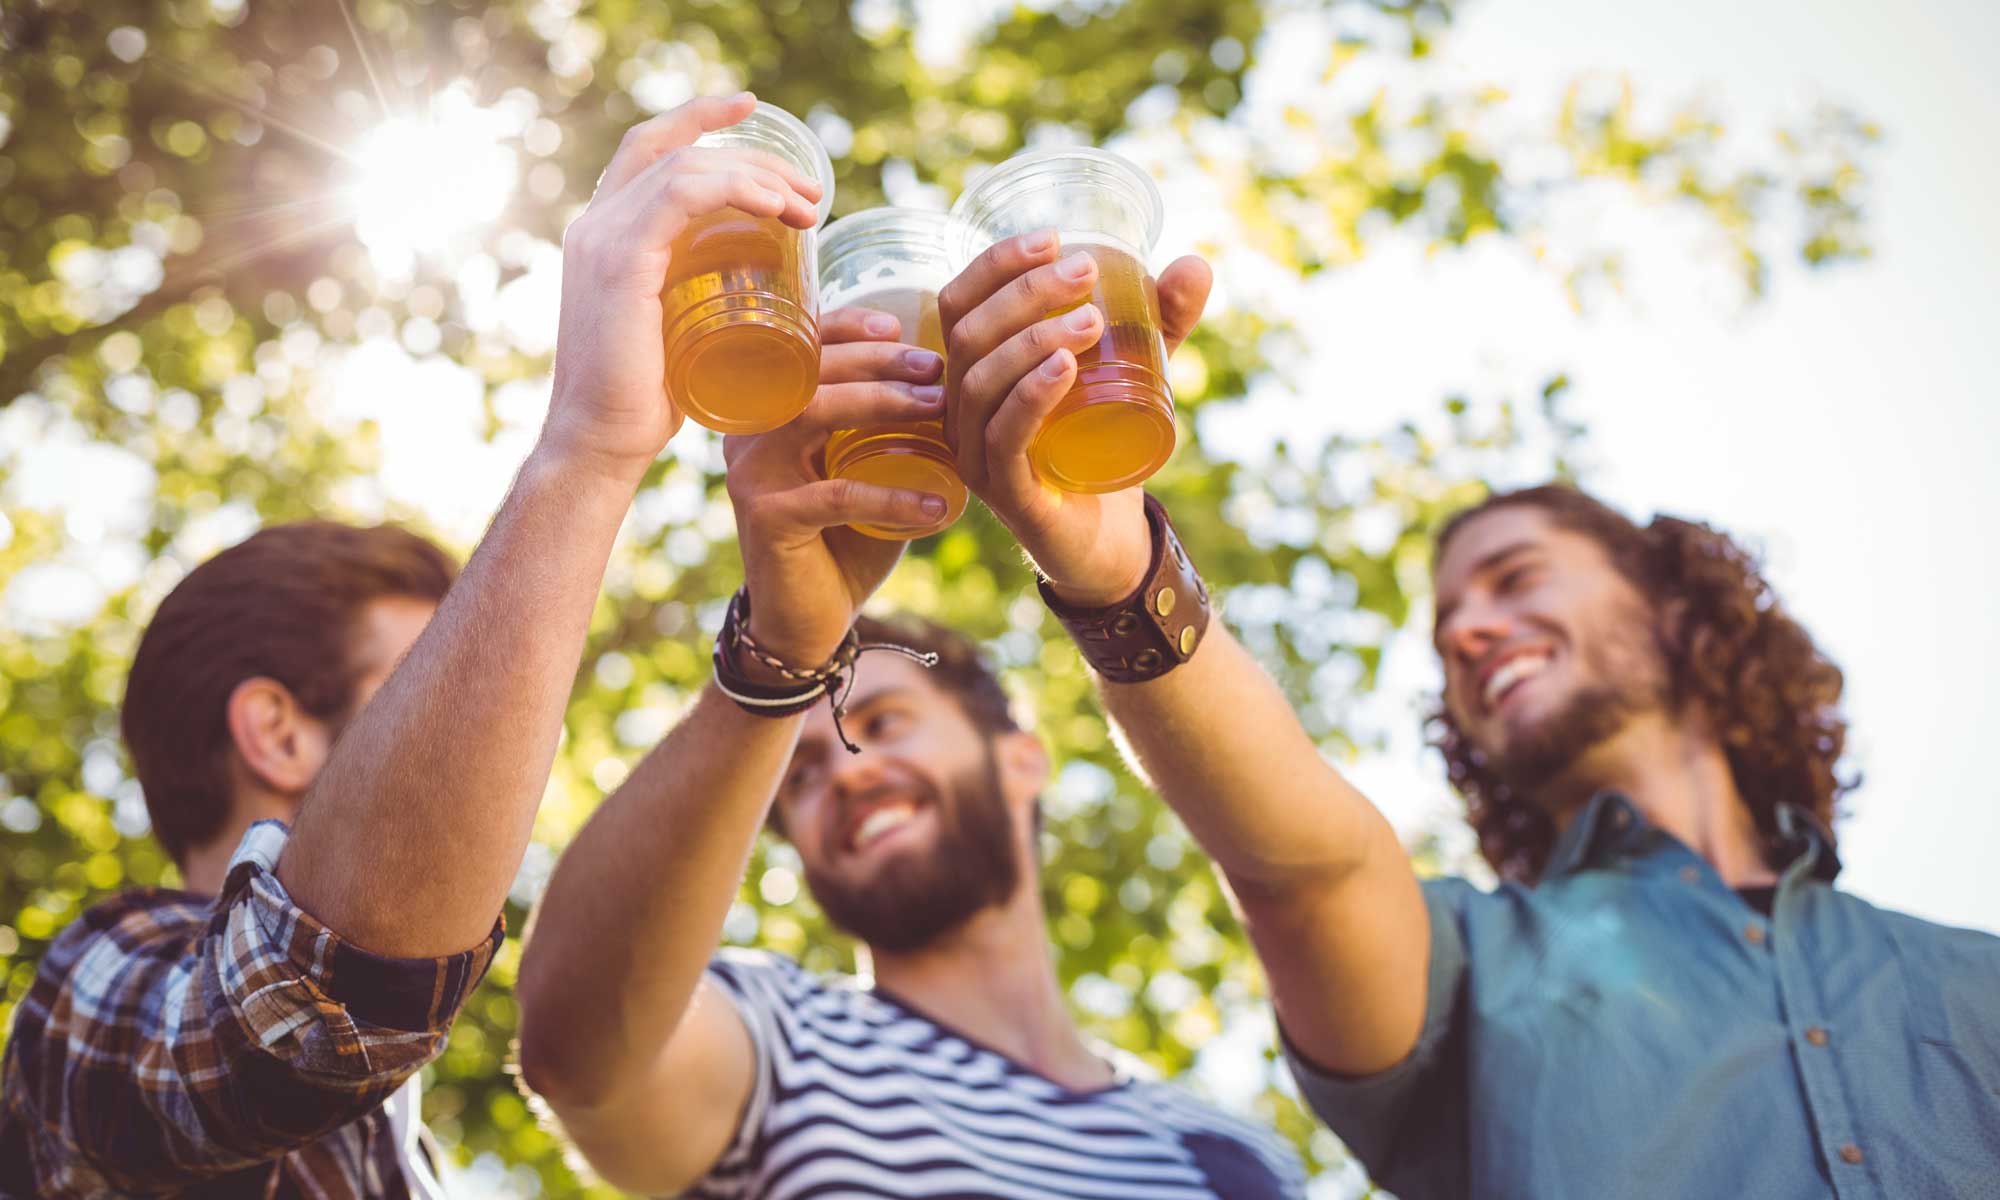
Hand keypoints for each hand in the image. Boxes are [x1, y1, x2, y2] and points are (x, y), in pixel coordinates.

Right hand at [542, 92, 824, 485]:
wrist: (601, 443)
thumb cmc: (646, 402)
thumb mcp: (675, 329)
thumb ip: (697, 295)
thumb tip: (760, 285)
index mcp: (603, 234)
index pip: (648, 149)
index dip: (698, 117)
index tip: (751, 107)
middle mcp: (594, 225)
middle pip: (677, 150)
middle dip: (753, 157)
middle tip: (810, 190)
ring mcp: (602, 238)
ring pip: (687, 167)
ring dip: (758, 175)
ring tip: (808, 206)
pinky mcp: (619, 260)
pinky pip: (681, 195)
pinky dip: (736, 188)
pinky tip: (777, 207)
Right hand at [723, 308, 948, 673]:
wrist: (807, 619)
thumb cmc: (845, 538)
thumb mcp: (866, 471)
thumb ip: (889, 428)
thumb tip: (952, 377)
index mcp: (767, 412)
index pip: (800, 349)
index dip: (849, 327)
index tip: (903, 324)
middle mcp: (749, 433)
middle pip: (810, 370)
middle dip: (878, 360)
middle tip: (936, 367)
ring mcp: (752, 474)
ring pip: (815, 412)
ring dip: (882, 403)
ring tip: (939, 410)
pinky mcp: (767, 518)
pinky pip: (838, 494)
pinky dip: (893, 498)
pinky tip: (939, 507)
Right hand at [938, 232, 1212, 607]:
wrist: (1113, 541)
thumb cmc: (1106, 447)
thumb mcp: (1136, 373)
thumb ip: (1161, 322)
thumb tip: (1194, 263)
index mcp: (976, 372)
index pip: (960, 303)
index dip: (996, 264)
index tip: (1053, 237)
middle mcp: (962, 412)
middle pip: (968, 334)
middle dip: (1025, 293)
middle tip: (1084, 272)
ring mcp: (978, 455)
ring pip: (981, 382)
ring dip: (1033, 339)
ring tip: (1091, 320)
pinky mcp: (1007, 493)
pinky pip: (1004, 437)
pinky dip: (1031, 395)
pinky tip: (1065, 367)